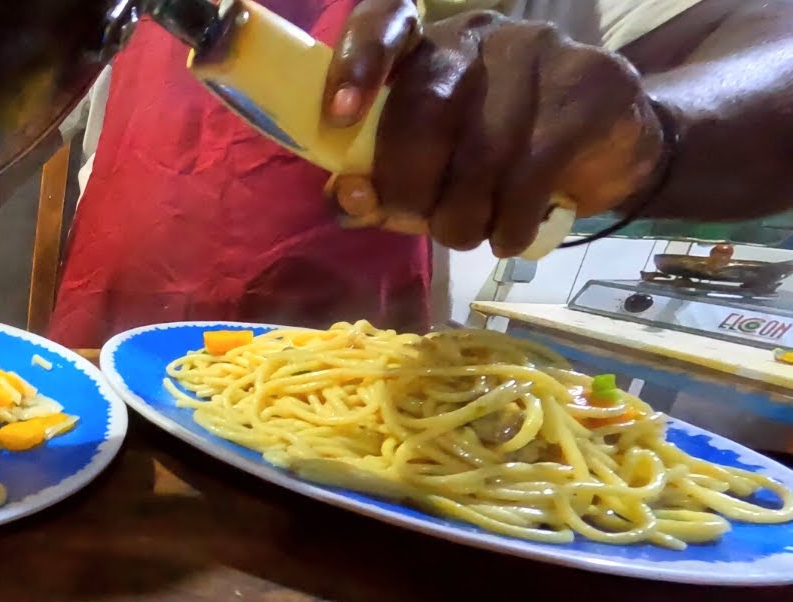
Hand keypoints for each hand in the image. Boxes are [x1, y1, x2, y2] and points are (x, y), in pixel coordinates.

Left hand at [323, 1, 665, 255]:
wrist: (607, 149)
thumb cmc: (496, 163)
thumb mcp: (429, 175)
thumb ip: (381, 186)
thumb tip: (347, 199)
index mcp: (426, 47)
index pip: (384, 22)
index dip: (357, 63)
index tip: (338, 116)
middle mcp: (476, 36)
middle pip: (425, 107)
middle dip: (410, 187)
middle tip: (419, 221)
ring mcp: (536, 52)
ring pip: (480, 153)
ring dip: (464, 220)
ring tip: (471, 235)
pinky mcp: (588, 85)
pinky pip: (532, 174)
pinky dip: (510, 225)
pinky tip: (510, 235)